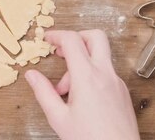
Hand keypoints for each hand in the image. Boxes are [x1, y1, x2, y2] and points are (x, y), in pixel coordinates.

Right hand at [25, 30, 139, 139]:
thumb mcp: (58, 118)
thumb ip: (43, 92)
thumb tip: (31, 75)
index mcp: (87, 77)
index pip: (72, 40)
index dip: (56, 35)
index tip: (47, 39)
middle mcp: (106, 74)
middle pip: (95, 37)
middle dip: (76, 38)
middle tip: (62, 52)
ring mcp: (117, 81)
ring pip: (100, 57)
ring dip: (82, 63)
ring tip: (66, 90)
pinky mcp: (123, 91)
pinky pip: (106, 72)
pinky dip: (92, 76)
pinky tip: (82, 98)